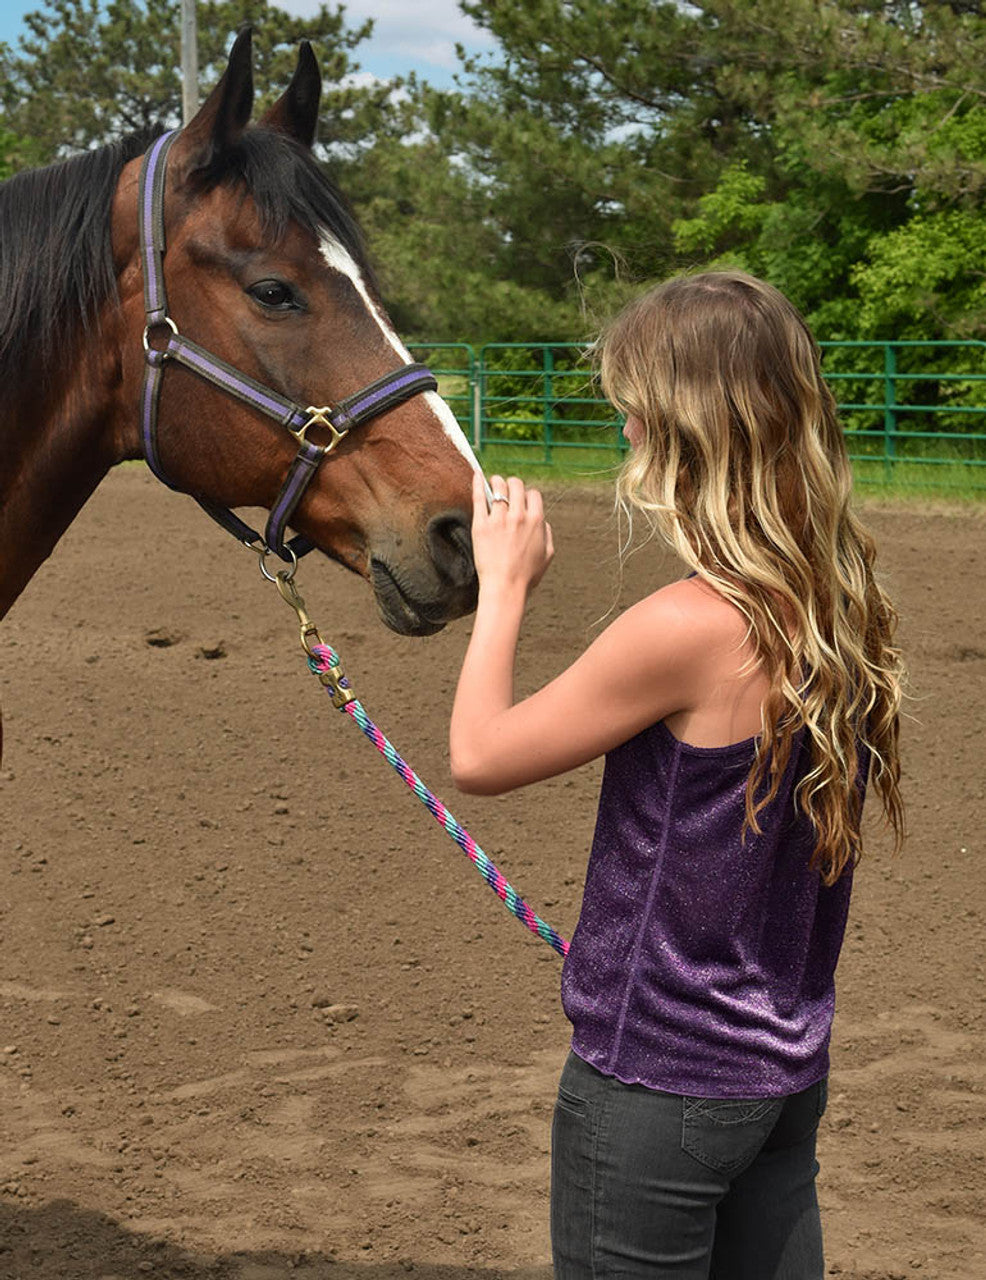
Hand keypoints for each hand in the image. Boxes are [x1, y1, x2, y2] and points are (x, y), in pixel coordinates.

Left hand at [471, 471, 554, 595]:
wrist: (505, 587)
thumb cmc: (527, 576)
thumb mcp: (548, 555)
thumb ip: (547, 534)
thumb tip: (543, 522)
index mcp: (537, 521)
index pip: (533, 494)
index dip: (527, 495)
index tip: (522, 501)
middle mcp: (519, 515)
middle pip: (516, 485)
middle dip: (512, 484)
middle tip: (506, 489)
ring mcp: (499, 519)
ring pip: (498, 487)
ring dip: (496, 482)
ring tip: (492, 483)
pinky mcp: (481, 525)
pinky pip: (478, 498)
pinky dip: (477, 483)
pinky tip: (476, 475)